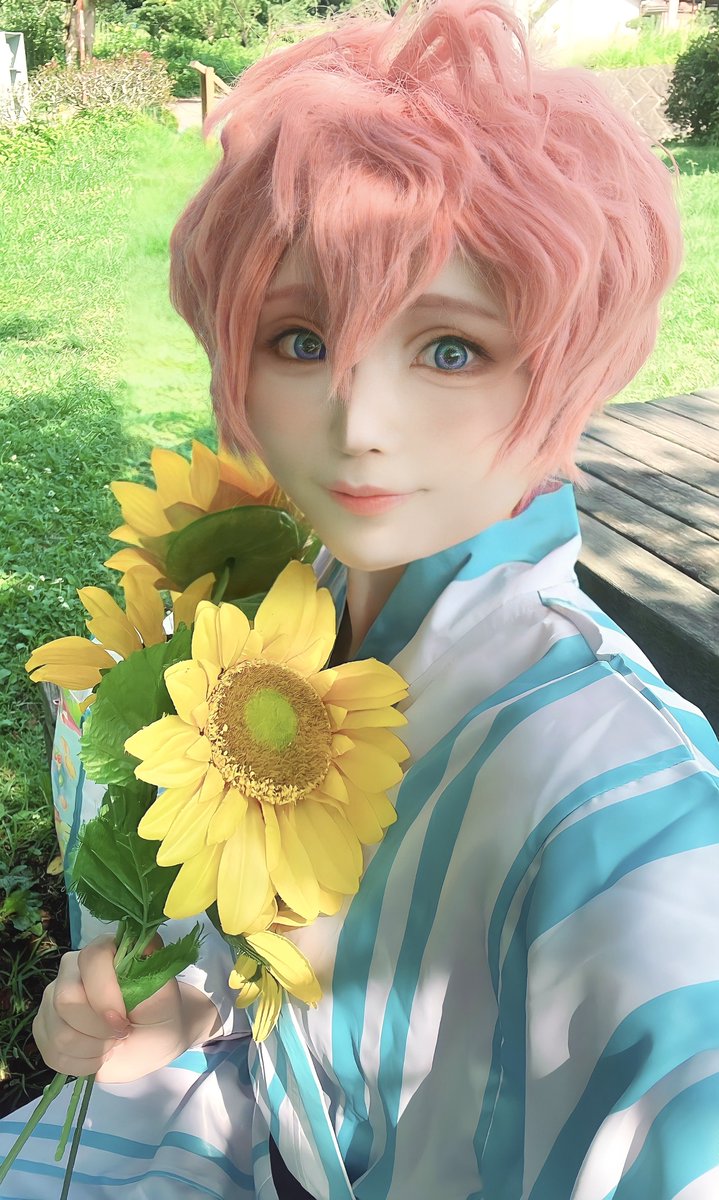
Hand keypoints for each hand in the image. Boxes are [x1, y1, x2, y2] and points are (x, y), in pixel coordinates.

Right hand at [33, 934, 220, 1083]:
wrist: (149, 1042)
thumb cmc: (159, 1015)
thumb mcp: (165, 996)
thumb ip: (154, 971)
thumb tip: (144, 944)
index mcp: (104, 950)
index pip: (92, 960)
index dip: (105, 996)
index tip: (124, 1021)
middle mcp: (72, 969)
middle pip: (65, 999)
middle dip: (98, 1029)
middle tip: (121, 1034)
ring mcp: (53, 998)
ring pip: (57, 1031)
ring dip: (92, 1049)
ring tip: (111, 1044)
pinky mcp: (44, 1027)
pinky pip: (51, 1053)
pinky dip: (81, 1063)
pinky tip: (97, 1055)